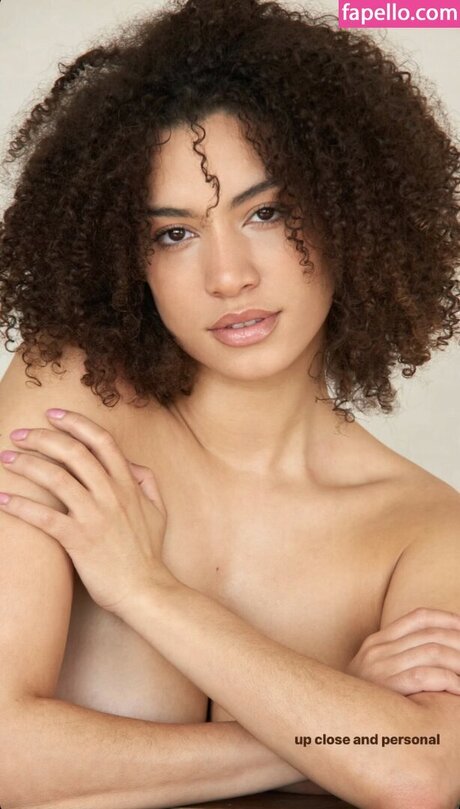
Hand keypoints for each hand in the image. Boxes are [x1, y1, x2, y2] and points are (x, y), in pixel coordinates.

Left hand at [0, 408, 178, 614]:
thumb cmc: (149, 553)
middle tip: (17, 434)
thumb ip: (146, 481)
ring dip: (26, 463)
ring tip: (5, 458)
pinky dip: (19, 505)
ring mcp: (94, 516)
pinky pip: (43, 516)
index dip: (75, 422)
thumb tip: (130, 463)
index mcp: (128, 483)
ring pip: (55, 477)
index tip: (53, 414)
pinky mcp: (78, 540)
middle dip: (41, 437)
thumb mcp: (159, 509)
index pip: (101, 440)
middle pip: (72, 451)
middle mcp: (110, 494)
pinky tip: (2, 498)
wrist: (145, 590)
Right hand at [346, 607, 459, 695]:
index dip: (447, 619)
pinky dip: (449, 680)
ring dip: (459, 662)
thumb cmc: (361, 705)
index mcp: (377, 641)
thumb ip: (397, 658)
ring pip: (433, 653)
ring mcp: (380, 667)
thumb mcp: (374, 672)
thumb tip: (436, 653)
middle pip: (431, 635)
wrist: (330, 721)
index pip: (419, 617)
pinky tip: (458, 689)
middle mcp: (378, 650)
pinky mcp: (385, 688)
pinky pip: (425, 676)